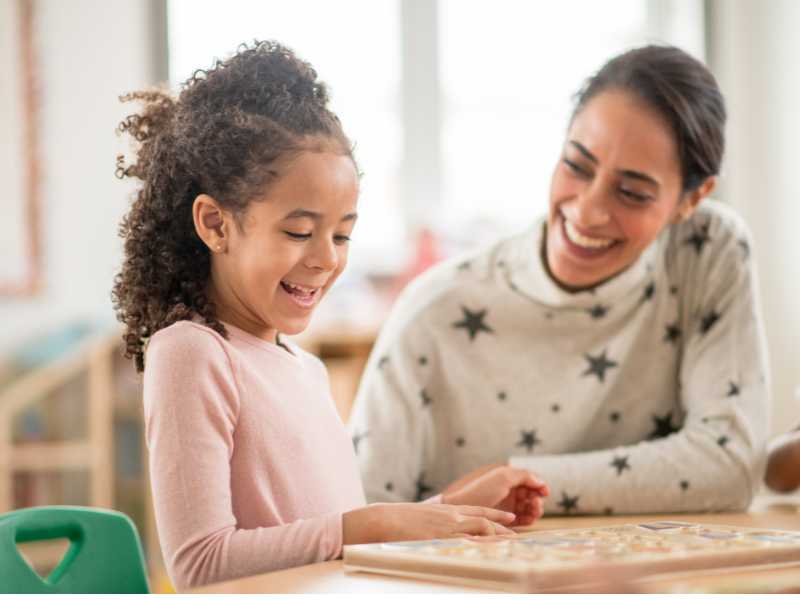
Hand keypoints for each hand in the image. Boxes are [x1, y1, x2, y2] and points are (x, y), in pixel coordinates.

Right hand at [342, 503, 515, 545]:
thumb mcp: (423, 516)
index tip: (511, 518)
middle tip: (518, 536)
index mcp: (448, 509)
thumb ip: (436, 521)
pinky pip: (467, 541)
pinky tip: (493, 550)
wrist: (386, 518)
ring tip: (513, 542)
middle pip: (485, 519)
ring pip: (481, 527)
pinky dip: (482, 544)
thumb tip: (439, 529)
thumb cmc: (399, 519)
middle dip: (503, 527)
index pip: (479, 509)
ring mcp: (448, 526)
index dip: (497, 514)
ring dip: (499, 535)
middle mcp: (452, 515)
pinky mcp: (443, 537)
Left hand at [442, 465, 548, 526]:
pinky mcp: (508, 519)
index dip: (540, 486)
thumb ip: (524, 475)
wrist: (465, 508)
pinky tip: (528, 519)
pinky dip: (529, 519)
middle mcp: (511, 491)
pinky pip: (524, 519)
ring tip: (532, 512)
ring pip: (530, 508)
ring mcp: (510, 505)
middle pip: (533, 495)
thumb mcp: (504, 477)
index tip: (545, 492)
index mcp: (511, 478)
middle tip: (534, 504)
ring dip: (535, 510)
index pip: (532, 481)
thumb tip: (540, 481)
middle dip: (538, 499)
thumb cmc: (483, 490)